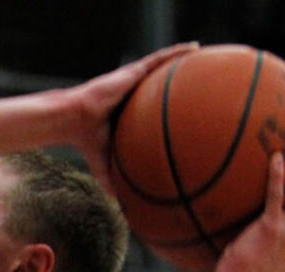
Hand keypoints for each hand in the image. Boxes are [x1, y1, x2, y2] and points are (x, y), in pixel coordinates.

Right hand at [64, 43, 198, 191]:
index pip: (159, 110)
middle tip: (210, 85)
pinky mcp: (133, 71)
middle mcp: (136, 94)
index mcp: (132, 113)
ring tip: (209, 56)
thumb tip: (124, 210)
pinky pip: (159, 59)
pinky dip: (177, 52)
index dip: (177, 109)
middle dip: (187, 82)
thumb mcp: (105, 167)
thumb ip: (116, 183)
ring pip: (166, 68)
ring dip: (187, 61)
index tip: (198, 113)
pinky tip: (195, 48)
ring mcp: (135, 80)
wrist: (74, 121)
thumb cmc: (87, 143)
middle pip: (166, 86)